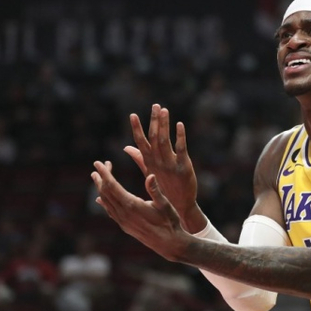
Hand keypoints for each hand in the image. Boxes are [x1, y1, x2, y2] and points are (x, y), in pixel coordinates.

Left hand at [91, 160, 186, 261]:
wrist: (169, 243)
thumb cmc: (170, 222)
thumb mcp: (165, 204)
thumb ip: (155, 190)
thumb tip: (150, 175)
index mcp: (132, 205)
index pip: (112, 186)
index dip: (105, 173)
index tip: (98, 162)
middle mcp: (123, 214)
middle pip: (106, 193)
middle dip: (101, 178)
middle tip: (98, 165)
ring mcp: (122, 221)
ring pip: (106, 202)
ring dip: (100, 188)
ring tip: (97, 178)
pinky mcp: (124, 226)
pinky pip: (110, 211)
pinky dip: (104, 202)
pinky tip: (100, 199)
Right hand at [124, 104, 202, 231]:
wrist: (179, 205)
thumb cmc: (163, 188)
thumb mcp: (149, 171)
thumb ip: (139, 157)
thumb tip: (127, 147)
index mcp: (150, 162)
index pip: (141, 142)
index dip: (137, 128)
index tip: (132, 115)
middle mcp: (158, 162)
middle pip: (153, 138)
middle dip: (153, 121)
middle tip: (155, 105)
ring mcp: (170, 164)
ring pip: (165, 141)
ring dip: (164, 125)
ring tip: (164, 110)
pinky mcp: (183, 167)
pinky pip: (181, 149)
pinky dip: (180, 137)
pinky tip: (179, 124)